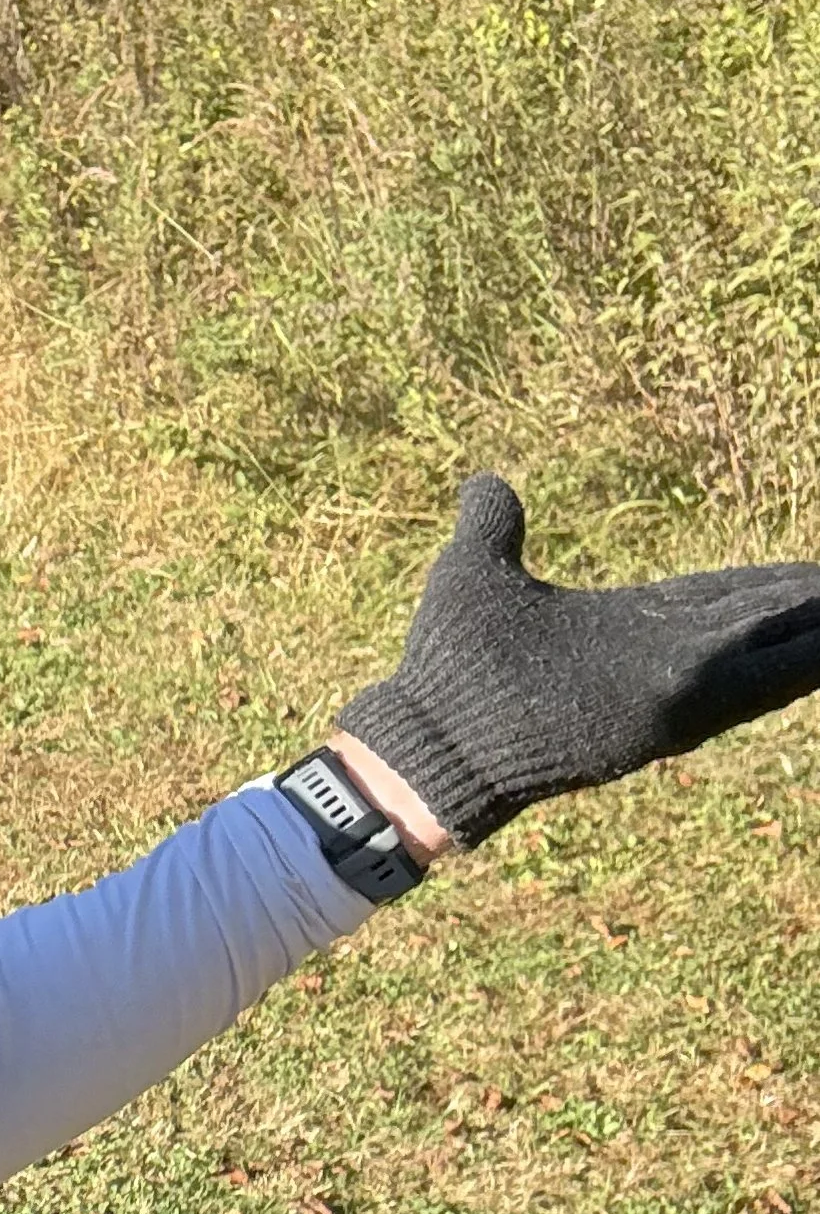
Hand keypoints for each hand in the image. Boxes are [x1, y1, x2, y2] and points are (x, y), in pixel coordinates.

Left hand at [336, 475, 819, 846]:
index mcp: (628, 626)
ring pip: (772, 651)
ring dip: (817, 629)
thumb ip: (494, 527)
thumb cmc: (447, 662)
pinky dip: (801, 664)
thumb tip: (487, 482)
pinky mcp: (672, 709)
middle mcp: (661, 659)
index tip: (814, 573)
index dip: (770, 589)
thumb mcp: (474, 573)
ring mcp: (671, 685)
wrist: (432, 731)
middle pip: (759, 623)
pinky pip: (757, 683)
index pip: (718, 600)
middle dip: (811, 605)